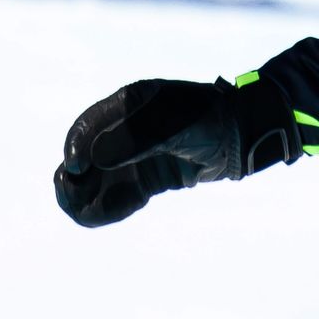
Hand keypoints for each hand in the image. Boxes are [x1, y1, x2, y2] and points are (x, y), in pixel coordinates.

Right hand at [55, 77, 309, 227]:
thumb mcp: (173, 126)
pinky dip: (110, 208)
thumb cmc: (212, 120)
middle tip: (73, 197)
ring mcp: (134, 155)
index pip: (87, 127)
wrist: (245, 136)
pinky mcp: (146, 178)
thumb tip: (92, 161)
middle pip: (84, 157)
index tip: (74, 170)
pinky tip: (110, 214)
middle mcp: (124, 129)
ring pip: (97, 181)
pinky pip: (119, 196)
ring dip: (86, 198)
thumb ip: (134, 141)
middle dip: (74, 179)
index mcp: (127, 104)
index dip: (75, 148)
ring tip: (84, 213)